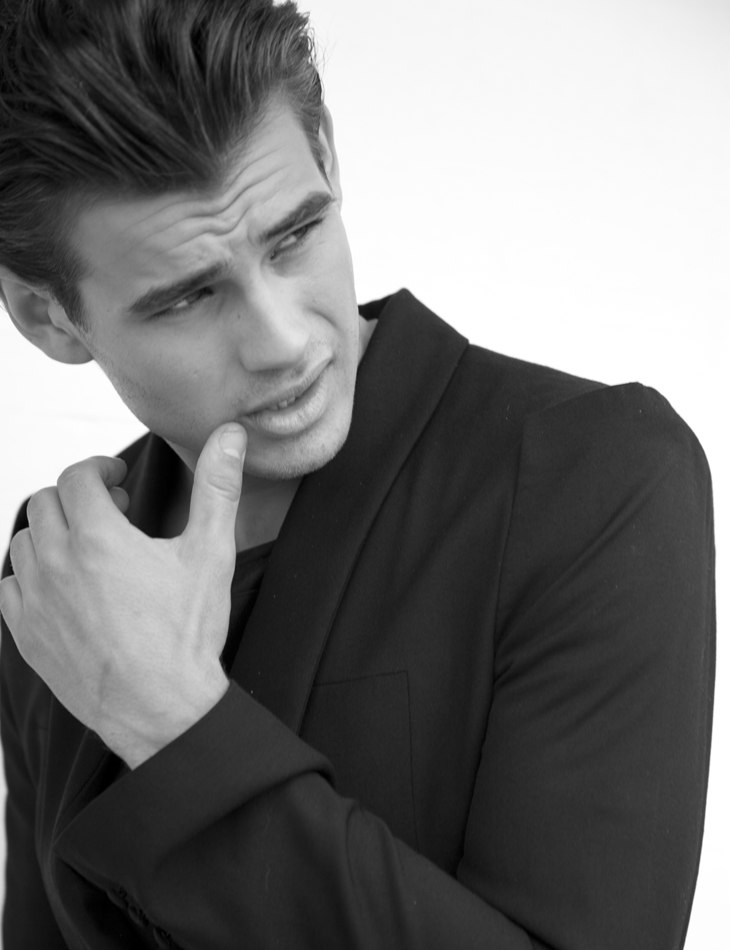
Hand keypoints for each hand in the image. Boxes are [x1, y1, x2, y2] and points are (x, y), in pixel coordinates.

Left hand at [0, 424, 246, 767]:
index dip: (100, 467)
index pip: (77, 477)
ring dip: (52, 533)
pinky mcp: (27, 635)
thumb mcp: (210, 553)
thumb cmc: (186, 635)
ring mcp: (36, 602)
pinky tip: (65, 585)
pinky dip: (31, 575)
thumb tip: (230, 436)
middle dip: (77, 497)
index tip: (118, 478)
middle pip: (46, 503)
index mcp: (98, 538)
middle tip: (111, 511)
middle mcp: (57, 564)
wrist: (163, 708)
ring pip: (23, 542)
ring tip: (88, 546)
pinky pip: (10, 586)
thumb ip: (217, 487)